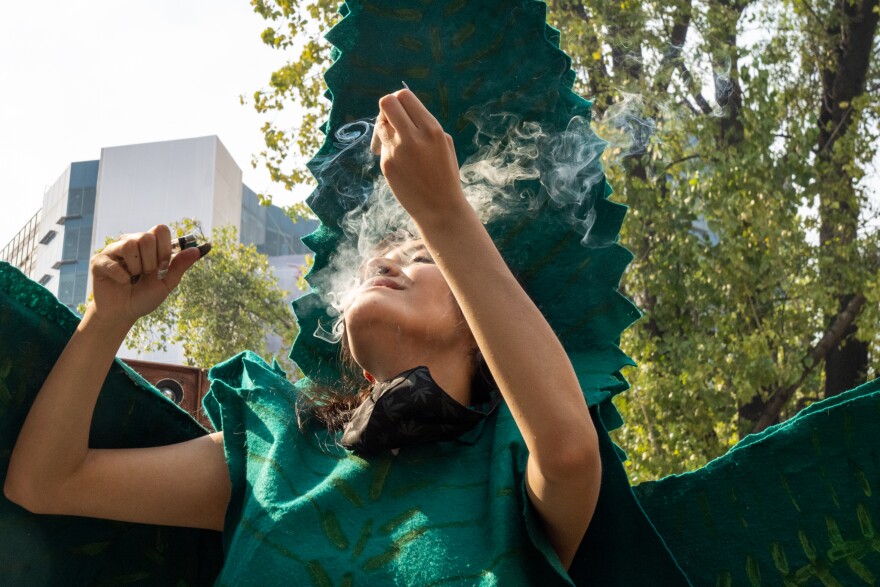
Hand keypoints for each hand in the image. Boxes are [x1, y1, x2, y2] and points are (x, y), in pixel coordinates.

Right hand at [87, 224, 202, 327]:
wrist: (124, 314)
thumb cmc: (144, 296)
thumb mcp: (166, 283)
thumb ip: (180, 266)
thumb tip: (197, 250)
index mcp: (149, 245)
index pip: (160, 229)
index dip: (164, 249)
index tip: (162, 266)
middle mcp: (130, 243)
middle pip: (145, 237)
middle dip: (151, 262)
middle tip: (146, 274)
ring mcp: (113, 250)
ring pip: (129, 245)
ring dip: (136, 268)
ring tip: (133, 277)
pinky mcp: (99, 261)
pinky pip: (114, 264)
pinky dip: (122, 278)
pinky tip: (121, 282)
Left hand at [374, 89, 467, 224]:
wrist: (440, 208)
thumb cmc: (445, 174)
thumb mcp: (444, 143)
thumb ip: (425, 125)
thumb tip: (402, 112)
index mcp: (432, 129)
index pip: (404, 96)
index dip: (400, 100)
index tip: (402, 112)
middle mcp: (413, 137)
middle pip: (386, 103)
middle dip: (387, 109)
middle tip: (393, 121)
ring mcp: (397, 151)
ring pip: (380, 125)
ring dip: (385, 129)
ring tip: (397, 143)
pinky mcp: (387, 165)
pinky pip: (383, 147)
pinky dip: (389, 150)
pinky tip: (402, 165)